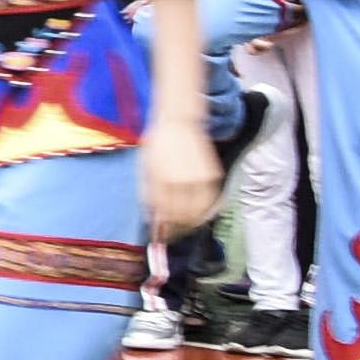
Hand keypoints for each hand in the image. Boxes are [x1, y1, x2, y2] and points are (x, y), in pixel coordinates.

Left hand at [140, 119, 223, 244]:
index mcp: (163, 181)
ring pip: (201, 213)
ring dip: (192, 224)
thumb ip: (149, 196)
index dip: (164, 229)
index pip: (166, 215)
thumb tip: (154, 220)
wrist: (179, 123)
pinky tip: (197, 214)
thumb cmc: (157, 146)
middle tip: (172, 234)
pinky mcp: (214, 176)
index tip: (161, 236)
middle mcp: (184, 181)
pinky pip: (212, 202)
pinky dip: (205, 212)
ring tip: (184, 226)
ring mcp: (202, 178)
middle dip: (178, 229)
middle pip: (184, 217)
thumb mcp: (145, 170)